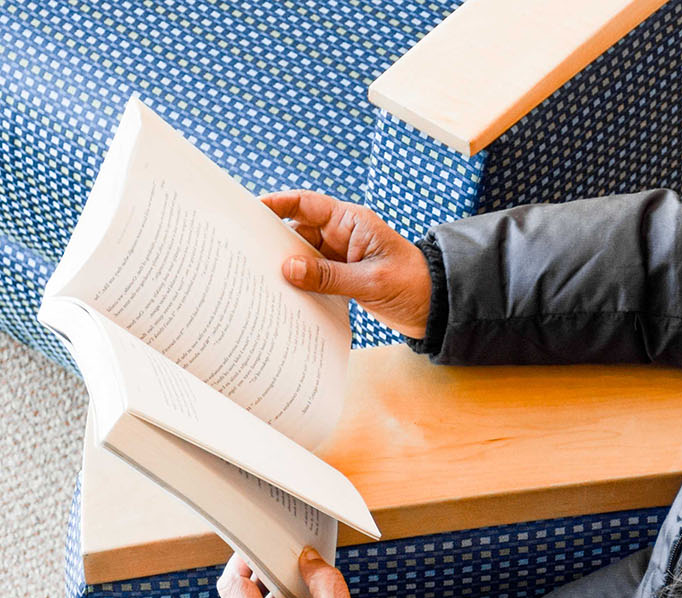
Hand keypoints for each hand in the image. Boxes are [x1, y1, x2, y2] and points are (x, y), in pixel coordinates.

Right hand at [260, 190, 432, 338]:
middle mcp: (342, 235)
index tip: (251, 210)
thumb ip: (329, 276)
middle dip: (274, 242)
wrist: (436, 309)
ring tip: (258, 280)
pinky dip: (299, 285)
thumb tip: (288, 269)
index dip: (278, 203)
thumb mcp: (370, 281)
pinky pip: (312, 277)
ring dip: (285, 268)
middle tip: (245, 255)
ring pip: (302, 257)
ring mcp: (340, 257)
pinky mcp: (341, 277)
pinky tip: (283, 297)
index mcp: (351, 223)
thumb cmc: (412, 285)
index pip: (307, 204)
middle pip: (297, 231)